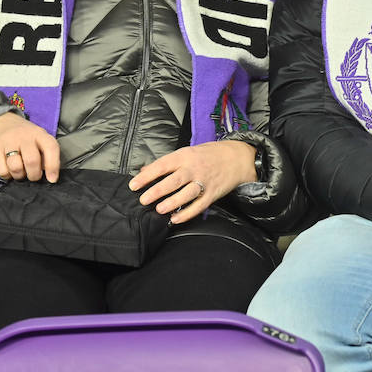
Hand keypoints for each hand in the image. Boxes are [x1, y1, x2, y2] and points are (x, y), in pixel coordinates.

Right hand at [0, 111, 59, 182]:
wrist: (0, 122)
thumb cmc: (24, 137)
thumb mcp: (39, 139)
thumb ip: (46, 154)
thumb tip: (50, 176)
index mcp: (39, 134)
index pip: (51, 148)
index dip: (53, 166)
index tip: (52, 179)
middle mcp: (24, 136)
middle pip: (32, 161)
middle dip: (34, 175)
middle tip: (33, 175)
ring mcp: (8, 141)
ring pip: (16, 167)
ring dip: (19, 176)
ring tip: (20, 171)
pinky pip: (2, 170)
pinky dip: (6, 175)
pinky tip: (8, 169)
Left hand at [128, 139, 258, 223]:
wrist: (237, 157)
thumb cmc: (209, 154)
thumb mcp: (187, 152)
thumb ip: (167, 163)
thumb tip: (144, 171)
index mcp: (185, 156)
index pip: (162, 166)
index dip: (147, 177)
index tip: (133, 185)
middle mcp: (194, 168)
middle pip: (173, 181)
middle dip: (156, 191)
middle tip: (143, 200)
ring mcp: (204, 181)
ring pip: (186, 194)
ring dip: (172, 203)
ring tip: (159, 209)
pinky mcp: (212, 194)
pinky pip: (198, 205)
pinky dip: (187, 214)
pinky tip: (175, 219)